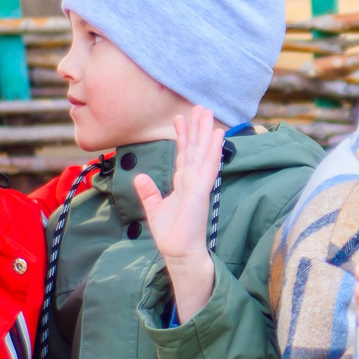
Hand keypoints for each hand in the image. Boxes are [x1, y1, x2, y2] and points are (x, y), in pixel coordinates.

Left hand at [136, 107, 222, 322]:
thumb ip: (149, 191)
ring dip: (206, 132)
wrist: (179, 252)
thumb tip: (141, 176)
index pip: (184, 155)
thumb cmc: (171, 235)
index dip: (182, 136)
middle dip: (197, 128)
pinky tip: (217, 136)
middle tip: (200, 107)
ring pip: (203, 153)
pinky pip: (208, 167)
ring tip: (207, 112)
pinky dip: (213, 151)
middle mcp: (193, 181)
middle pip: (196, 149)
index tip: (179, 118)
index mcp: (183, 184)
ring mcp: (199, 185)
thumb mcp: (155, 208)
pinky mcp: (201, 192)